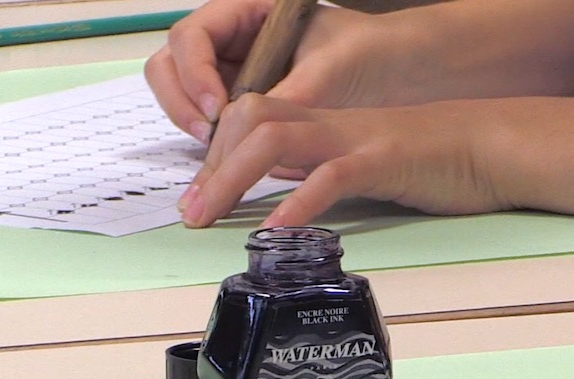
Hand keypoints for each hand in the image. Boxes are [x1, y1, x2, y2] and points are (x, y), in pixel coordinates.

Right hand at [145, 0, 420, 143]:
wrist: (400, 72)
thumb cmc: (370, 53)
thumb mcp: (333, 69)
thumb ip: (293, 94)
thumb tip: (257, 131)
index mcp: (248, 13)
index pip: (192, 35)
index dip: (196, 72)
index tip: (219, 107)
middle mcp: (233, 42)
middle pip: (173, 65)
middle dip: (181, 101)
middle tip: (207, 136)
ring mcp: (235, 75)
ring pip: (185, 97)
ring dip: (192, 125)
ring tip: (219, 156)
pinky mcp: (246, 109)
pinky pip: (214, 126)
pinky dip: (216, 146)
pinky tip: (234, 168)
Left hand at [178, 94, 513, 226]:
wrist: (490, 146)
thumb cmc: (435, 160)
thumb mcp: (366, 162)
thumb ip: (325, 171)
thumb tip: (290, 196)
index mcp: (325, 121)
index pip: (252, 117)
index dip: (217, 151)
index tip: (200, 195)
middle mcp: (331, 122)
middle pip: (250, 118)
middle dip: (211, 165)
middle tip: (191, 213)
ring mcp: (356, 138)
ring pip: (274, 138)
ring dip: (233, 178)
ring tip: (212, 219)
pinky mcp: (384, 161)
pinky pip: (330, 177)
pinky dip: (296, 205)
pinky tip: (276, 234)